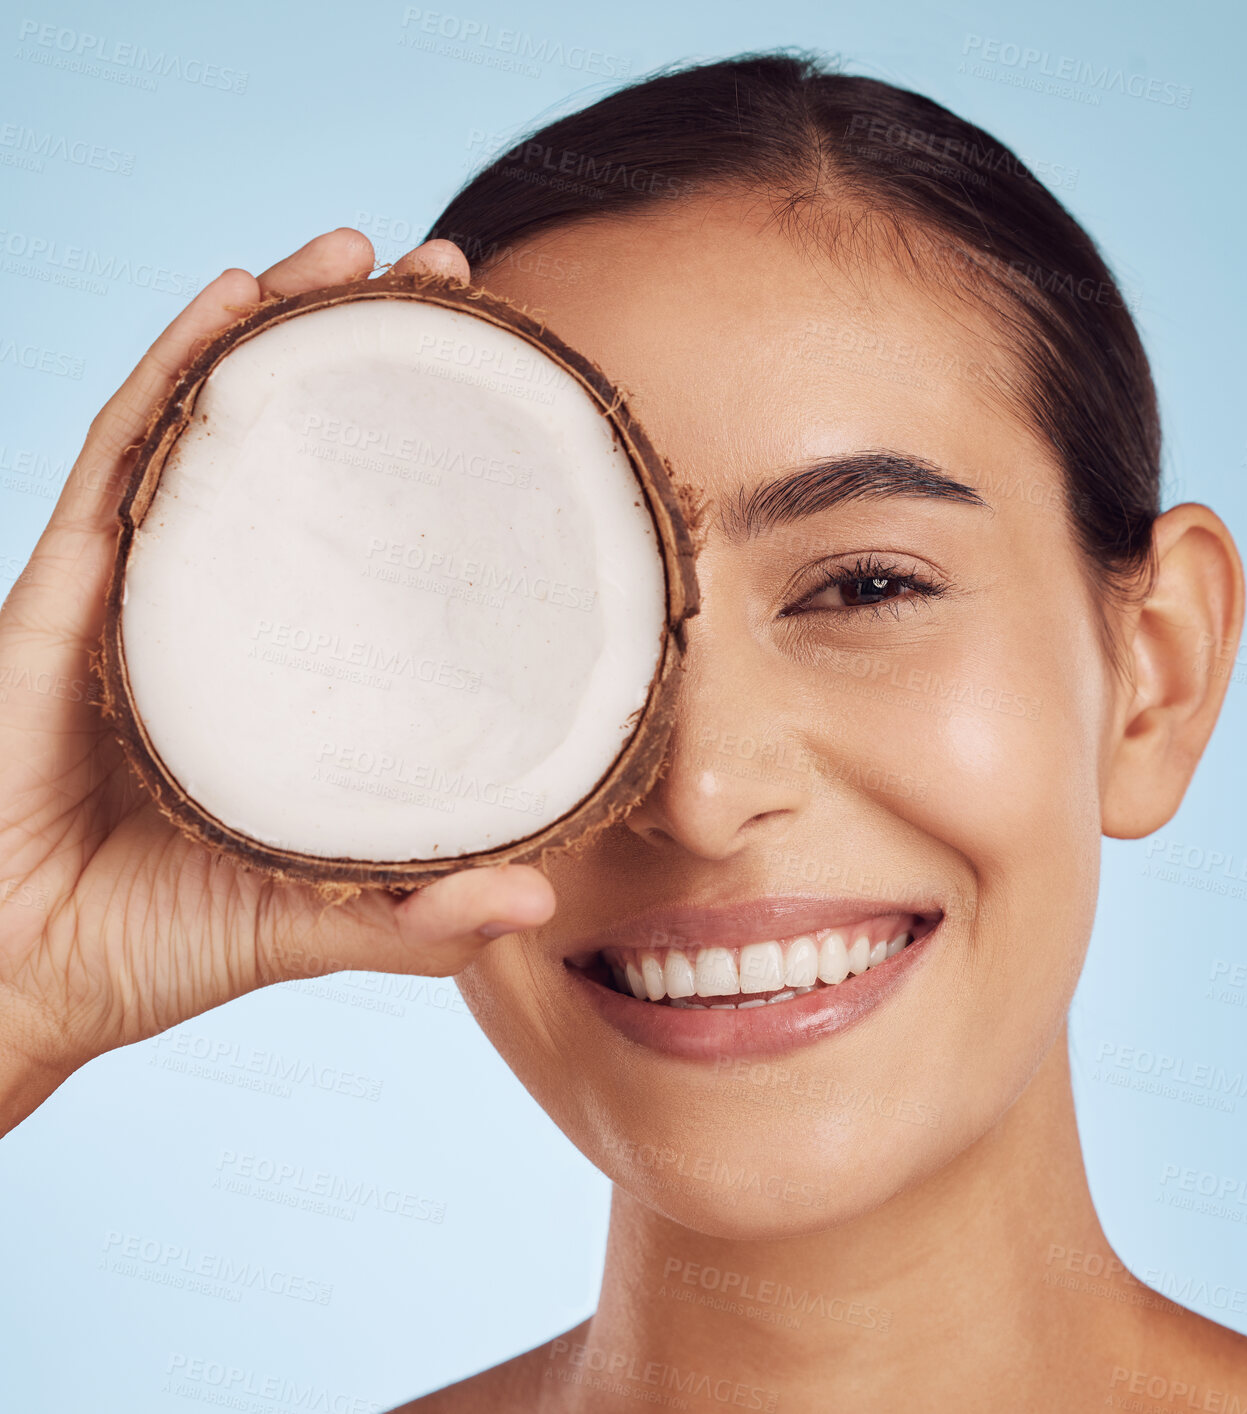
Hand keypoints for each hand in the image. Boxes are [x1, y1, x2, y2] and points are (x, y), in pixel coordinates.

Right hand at [0, 229, 554, 1134]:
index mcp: (287, 672)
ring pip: (210, 428)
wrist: (18, 981)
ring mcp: (137, 593)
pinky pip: (120, 459)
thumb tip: (543, 897)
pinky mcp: (61, 594)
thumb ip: (417, 912)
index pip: (368, 533)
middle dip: (364, 351)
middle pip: (299, 453)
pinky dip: (173, 371)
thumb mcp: (315, 919)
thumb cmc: (159, 945)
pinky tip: (229, 301)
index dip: (435, 453)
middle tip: (449, 277)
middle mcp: (219, 613)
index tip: (510, 387)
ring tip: (353, 251)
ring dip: (274, 325)